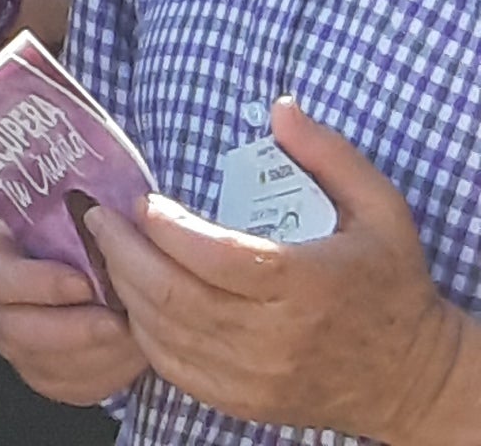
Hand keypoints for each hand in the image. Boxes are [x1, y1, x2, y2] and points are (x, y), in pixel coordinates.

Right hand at [0, 218, 146, 409]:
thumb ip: (85, 219)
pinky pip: (77, 387)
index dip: (39, 283)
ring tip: (137, 336)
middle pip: (20, 331)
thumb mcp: (76, 218)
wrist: (92, 272)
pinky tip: (134, 353)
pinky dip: (110, 374)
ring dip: (98, 353)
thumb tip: (118, 216)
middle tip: (118, 322)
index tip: (83, 282)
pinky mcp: (47, 377)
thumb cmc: (84, 238)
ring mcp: (18, 347)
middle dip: (75, 329)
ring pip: (51, 365)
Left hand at [100, 104, 480, 438]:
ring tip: (108, 250)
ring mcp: (255, 375)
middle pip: (172, 294)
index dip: (165, 227)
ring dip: (124, 287)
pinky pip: (172, 365)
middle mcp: (275, 336)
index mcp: (306, 284)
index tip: (142, 201)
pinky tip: (133, 298)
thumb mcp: (382, 210)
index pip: (214, 256)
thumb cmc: (391, 285)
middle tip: (97, 218)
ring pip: (163, 331)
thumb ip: (330, 156)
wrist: (412, 378)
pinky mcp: (242, 401)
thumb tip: (281, 108)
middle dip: (121, 251)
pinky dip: (142, 330)